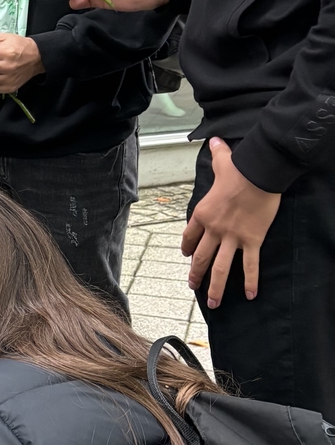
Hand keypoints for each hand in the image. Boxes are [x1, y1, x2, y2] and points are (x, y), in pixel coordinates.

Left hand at [183, 138, 280, 306]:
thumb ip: (216, 156)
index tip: (186, 257)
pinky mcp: (252, 240)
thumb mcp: (222, 163)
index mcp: (202, 214)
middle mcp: (214, 229)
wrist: (259, 174)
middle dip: (195, 274)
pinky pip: (249, 265)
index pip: (189, 236)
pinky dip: (248, 281)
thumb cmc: (240, 169)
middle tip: (192, 287)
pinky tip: (248, 294)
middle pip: (200, 257)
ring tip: (212, 303)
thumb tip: (215, 141)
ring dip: (214, 287)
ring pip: (220, 267)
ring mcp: (232, 237)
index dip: (187, 248)